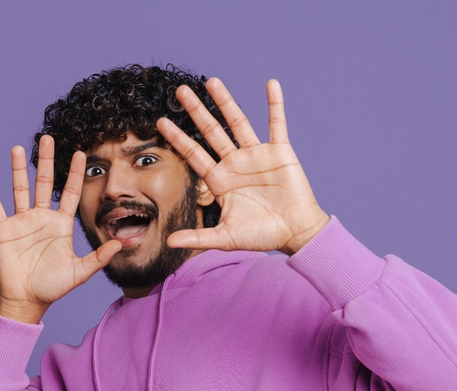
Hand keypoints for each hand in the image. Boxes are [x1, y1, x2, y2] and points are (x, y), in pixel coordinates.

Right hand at [0, 135, 121, 323]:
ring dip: (17, 169)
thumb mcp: (79, 272)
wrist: (27, 300)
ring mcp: (22, 222)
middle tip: (48, 138)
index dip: (75, 174)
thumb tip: (120, 244)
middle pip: (44, 183)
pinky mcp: (4, 229)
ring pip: (20, 189)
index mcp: (61, 224)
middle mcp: (42, 218)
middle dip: (47, 161)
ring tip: (17, 148)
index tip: (81, 153)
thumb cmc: (53, 287)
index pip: (70, 193)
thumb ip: (99, 258)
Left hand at [156, 78, 329, 255]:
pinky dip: (275, 104)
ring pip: (238, 122)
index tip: (161, 122)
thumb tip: (168, 242)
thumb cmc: (261, 236)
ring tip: (211, 81)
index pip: (193, 154)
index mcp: (220, 180)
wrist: (295, 232)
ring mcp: (257, 155)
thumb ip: (197, 237)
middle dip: (196, 111)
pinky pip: (277, 124)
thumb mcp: (225, 237)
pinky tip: (271, 85)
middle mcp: (235, 163)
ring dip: (226, 102)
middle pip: (211, 131)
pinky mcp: (280, 152)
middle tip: (180, 90)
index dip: (178, 138)